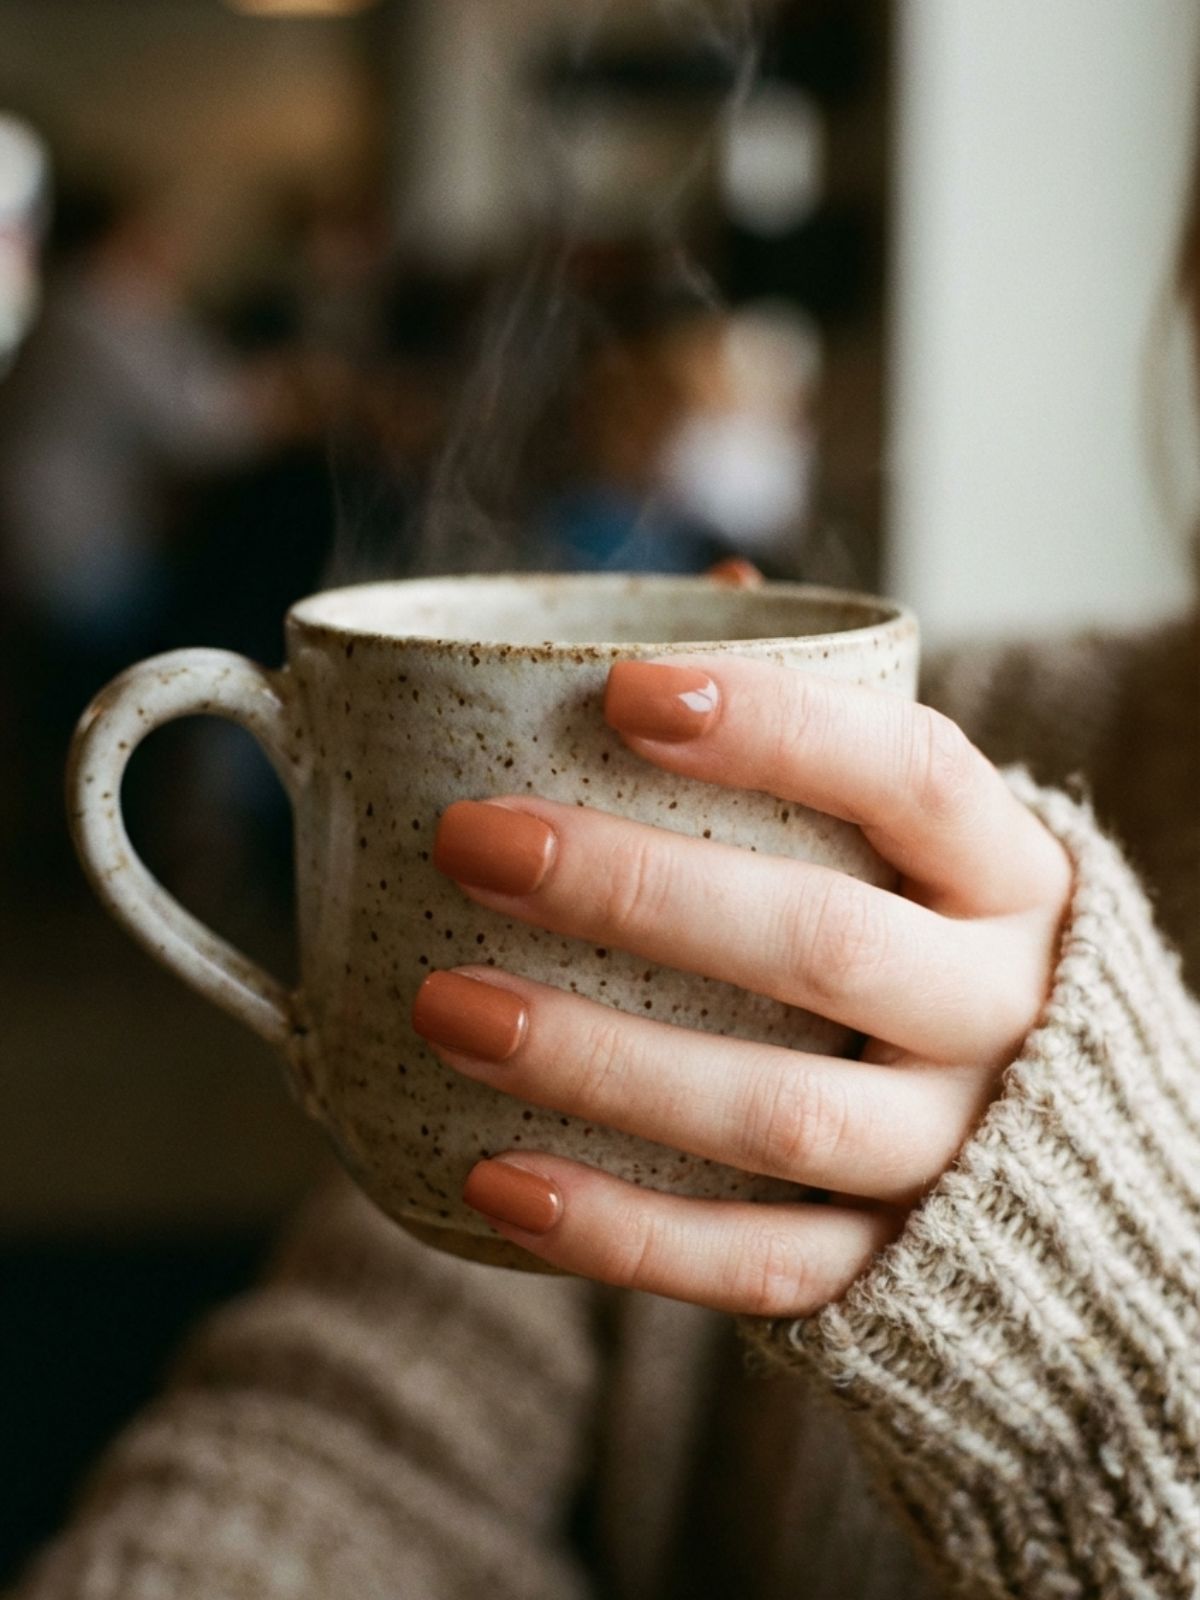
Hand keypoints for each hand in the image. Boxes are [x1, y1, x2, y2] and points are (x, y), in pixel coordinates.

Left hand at [414, 657, 1071, 1315]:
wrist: (1056, 1146)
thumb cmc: (931, 938)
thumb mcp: (920, 842)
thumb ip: (820, 734)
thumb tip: (709, 592)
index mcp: (1008, 874)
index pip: (911, 777)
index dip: (777, 727)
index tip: (621, 693)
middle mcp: (1000, 1010)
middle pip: (823, 944)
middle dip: (634, 890)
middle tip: (471, 842)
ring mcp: (953, 1150)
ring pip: (780, 1115)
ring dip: (600, 1061)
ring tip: (443, 1007)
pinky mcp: (891, 1265)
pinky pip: (758, 1263)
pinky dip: (622, 1233)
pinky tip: (490, 1179)